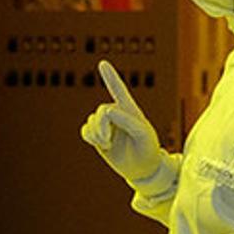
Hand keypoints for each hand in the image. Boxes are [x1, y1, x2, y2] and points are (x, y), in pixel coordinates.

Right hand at [82, 60, 169, 186]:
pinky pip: (85, 130)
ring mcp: (108, 126)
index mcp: (132, 111)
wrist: (143, 170)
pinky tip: (101, 143)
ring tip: (108, 143)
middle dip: (102, 125)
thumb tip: (107, 110)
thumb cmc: (148, 150)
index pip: (119, 91)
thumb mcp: (143, 135)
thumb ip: (127, 120)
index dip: (110, 77)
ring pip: (91, 121)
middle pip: (101, 111)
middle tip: (107, 140)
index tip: (102, 63)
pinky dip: (90, 136)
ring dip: (96, 133)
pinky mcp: (99, 136)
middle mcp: (118, 115)